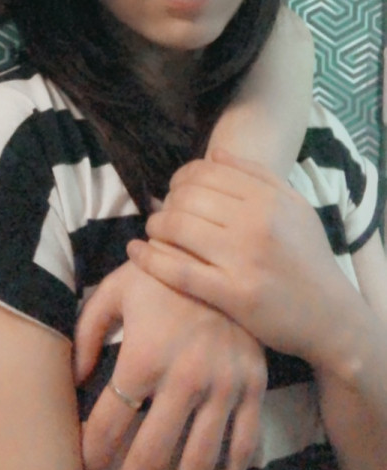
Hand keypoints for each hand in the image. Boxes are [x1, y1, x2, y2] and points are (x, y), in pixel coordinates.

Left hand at [75, 260, 266, 469]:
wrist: (221, 252)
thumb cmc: (160, 273)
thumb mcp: (115, 290)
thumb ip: (87, 333)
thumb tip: (77, 380)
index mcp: (144, 356)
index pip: (108, 426)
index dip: (92, 454)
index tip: (85, 465)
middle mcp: (184, 378)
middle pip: (151, 456)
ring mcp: (223, 385)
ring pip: (198, 462)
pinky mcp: (253, 385)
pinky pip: (242, 444)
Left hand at [128, 149, 348, 363]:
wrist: (332, 316)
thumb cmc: (309, 257)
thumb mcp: (294, 206)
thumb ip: (257, 176)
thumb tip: (214, 153)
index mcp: (269, 198)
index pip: (206, 172)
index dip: (181, 177)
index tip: (176, 189)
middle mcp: (255, 223)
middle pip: (187, 198)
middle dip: (167, 201)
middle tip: (163, 211)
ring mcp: (242, 259)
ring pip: (178, 228)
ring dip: (156, 226)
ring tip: (155, 230)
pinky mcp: (232, 295)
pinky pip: (178, 271)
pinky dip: (150, 258)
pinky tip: (137, 252)